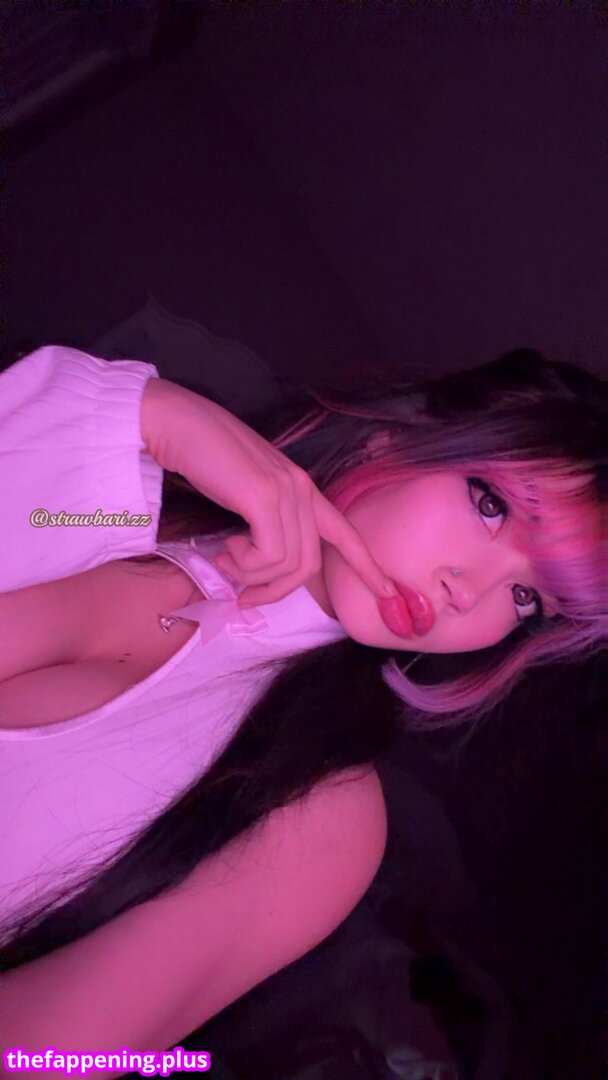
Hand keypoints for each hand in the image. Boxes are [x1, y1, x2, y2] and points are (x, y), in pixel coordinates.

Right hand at [146, 380, 397, 607]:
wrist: (178, 424)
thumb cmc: (204, 458)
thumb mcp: (243, 494)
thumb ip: (260, 525)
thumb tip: (255, 573)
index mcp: (301, 488)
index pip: (344, 532)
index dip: (367, 566)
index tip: (390, 594)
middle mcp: (301, 489)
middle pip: (308, 563)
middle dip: (274, 591)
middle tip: (241, 596)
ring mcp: (285, 491)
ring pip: (288, 564)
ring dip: (250, 576)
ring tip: (223, 558)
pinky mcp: (264, 496)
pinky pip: (269, 555)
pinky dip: (244, 564)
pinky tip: (224, 547)